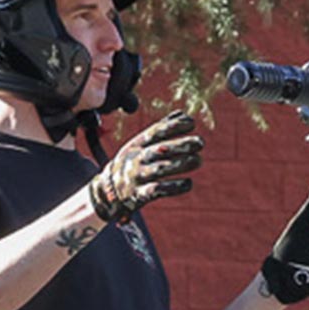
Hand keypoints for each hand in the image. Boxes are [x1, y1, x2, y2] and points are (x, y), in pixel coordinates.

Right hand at [83, 111, 202, 224]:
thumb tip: (183, 114)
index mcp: (138, 144)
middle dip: (181, 144)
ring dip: (181, 164)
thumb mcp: (140, 143)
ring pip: (161, 168)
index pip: (156, 131)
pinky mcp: (140, 194)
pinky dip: (174, 187)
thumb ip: (161, 128)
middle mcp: (137, 158)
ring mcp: (137, 176)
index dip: (174, 126)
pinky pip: (158, 190)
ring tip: (198, 160)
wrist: (108, 190)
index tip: (192, 123)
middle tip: (200, 142)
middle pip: (160, 149)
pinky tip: (188, 183)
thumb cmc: (132, 162)